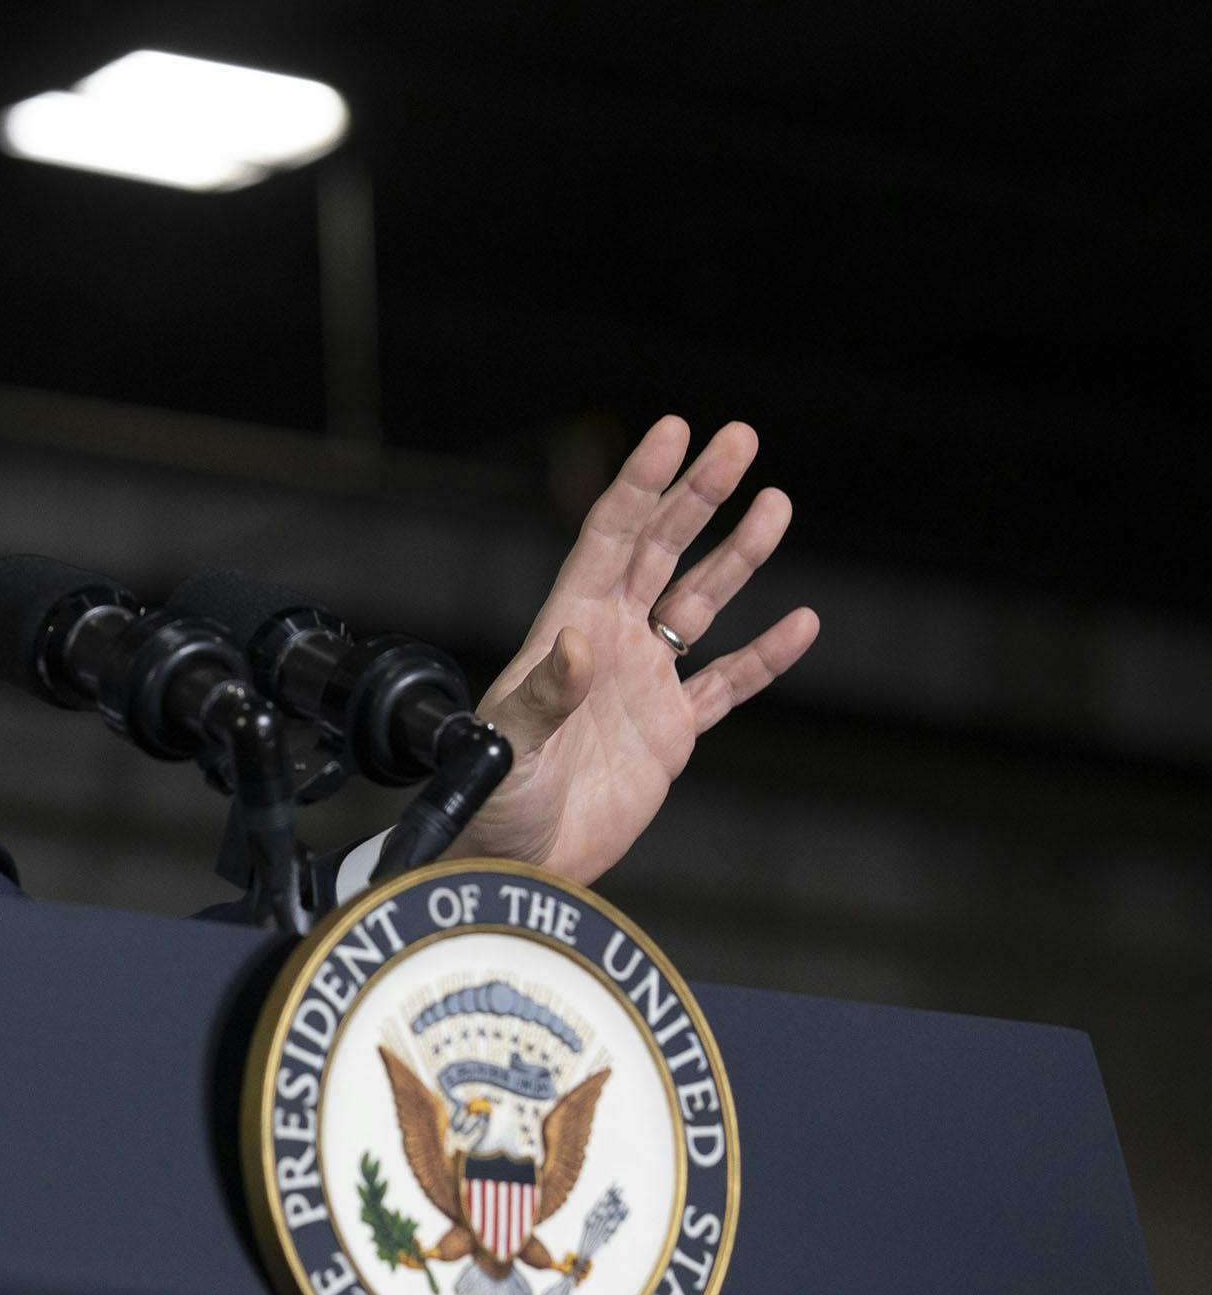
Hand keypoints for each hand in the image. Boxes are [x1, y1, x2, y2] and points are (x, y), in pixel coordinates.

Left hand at [458, 417, 818, 883]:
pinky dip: (765, 657)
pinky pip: (728, 683)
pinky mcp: (672, 733)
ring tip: (778, 503)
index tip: (674, 430)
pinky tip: (800, 624)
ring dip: (738, 555)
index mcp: (568, 627)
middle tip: (741, 438)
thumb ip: (544, 695)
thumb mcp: (508, 745)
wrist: (519, 864)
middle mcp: (610, 642)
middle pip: (663, 551)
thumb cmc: (494, 801)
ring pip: (702, 603)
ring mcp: (644, 684)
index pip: (611, 537)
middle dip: (700, 494)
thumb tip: (579, 644)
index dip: (642, 483)